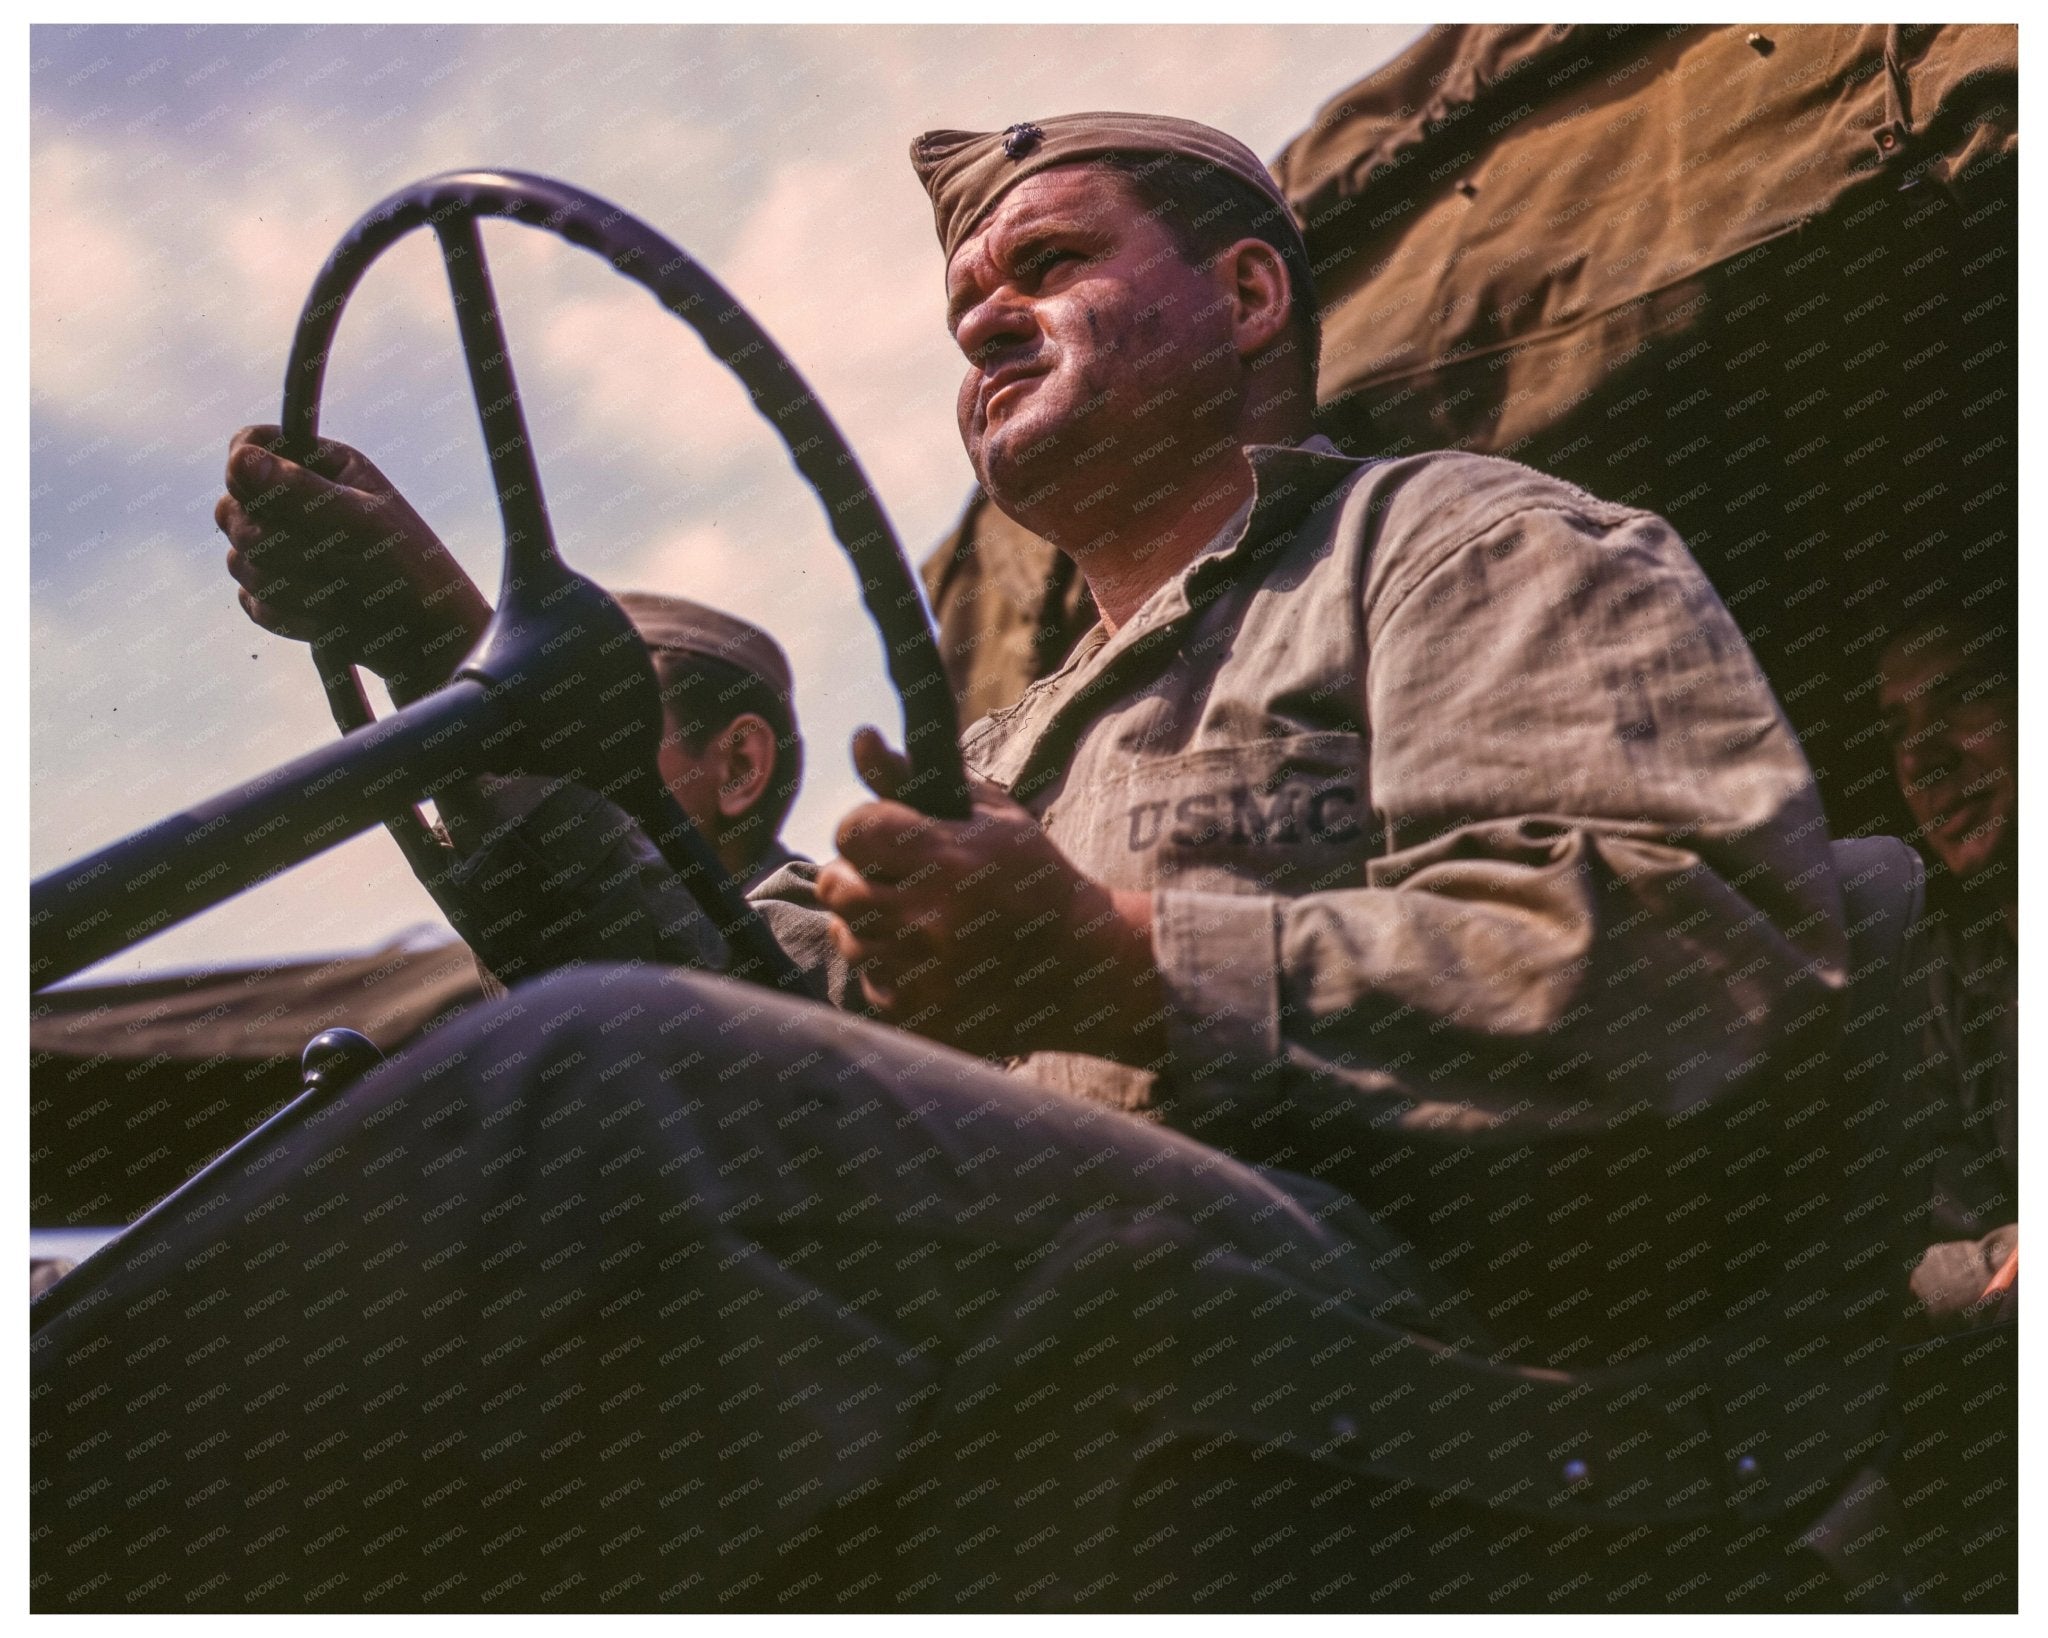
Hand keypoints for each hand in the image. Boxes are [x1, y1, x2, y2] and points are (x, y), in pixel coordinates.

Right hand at [217, 426, 491, 704]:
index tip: (259, 495)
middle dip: (269, 540)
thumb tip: (239, 460)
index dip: (242, 468)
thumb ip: (301, 492)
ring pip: (238, 560)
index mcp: (322, 466)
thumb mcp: (361, 523)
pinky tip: (330, 619)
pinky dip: (288, 615)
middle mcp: (297, 504)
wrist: (428, 639)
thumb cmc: (409, 570)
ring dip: (287, 584)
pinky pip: (251, 601)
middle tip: (322, 556)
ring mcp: (284, 550)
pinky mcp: (279, 595)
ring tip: (340, 593)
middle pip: (231, 508)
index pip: (250, 445)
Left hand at [814, 729, 1170, 1061]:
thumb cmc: (1032, 874)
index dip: (866, 829)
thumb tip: (860, 737)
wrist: (1083, 962)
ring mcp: (923, 971)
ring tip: (912, 918)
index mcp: (946, 857)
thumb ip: (914, 777)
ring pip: (846, 936)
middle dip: (857, 874)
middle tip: (893, 877)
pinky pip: (869, 982)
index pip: (853, 829)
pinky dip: (889, 969)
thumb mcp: (986, 813)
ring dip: (869, 923)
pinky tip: (927, 959)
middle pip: (834, 885)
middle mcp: (928, 916)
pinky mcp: (922, 1013)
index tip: (888, 837)